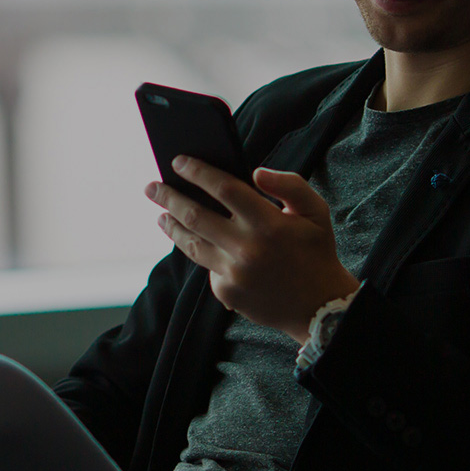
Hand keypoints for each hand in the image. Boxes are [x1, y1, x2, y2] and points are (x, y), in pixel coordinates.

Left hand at [146, 156, 359, 343]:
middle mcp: (247, 248)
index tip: (178, 161)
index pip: (224, 189)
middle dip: (168, 197)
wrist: (318, 308)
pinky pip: (207, 266)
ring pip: (191, 243)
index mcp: (269, 223)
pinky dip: (202, 252)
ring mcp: (233, 272)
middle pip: (195, 215)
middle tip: (151, 186)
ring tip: (161, 215)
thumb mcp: (316, 212)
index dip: (198, 173)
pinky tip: (196, 242)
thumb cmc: (315, 252)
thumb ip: (289, 185)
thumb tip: (256, 172)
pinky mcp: (226, 291)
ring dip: (172, 226)